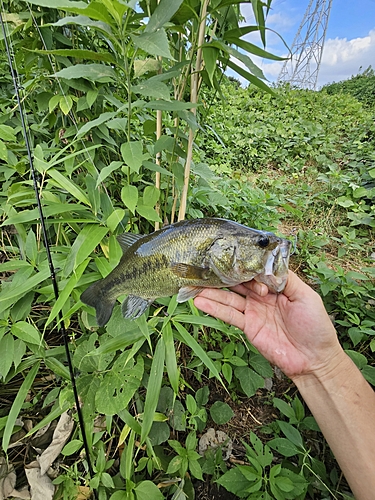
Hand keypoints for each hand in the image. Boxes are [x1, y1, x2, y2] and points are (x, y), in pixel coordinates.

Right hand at [194, 271, 344, 379]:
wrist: (313, 359)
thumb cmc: (316, 326)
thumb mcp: (306, 296)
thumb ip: (286, 279)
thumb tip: (266, 265)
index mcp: (276, 286)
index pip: (255, 271)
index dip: (244, 266)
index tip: (232, 260)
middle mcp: (262, 296)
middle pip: (238, 283)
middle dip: (221, 275)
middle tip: (202, 267)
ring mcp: (254, 311)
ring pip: (229, 298)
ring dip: (211, 291)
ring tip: (192, 283)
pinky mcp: (248, 327)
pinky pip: (228, 315)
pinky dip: (214, 308)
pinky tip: (199, 301)